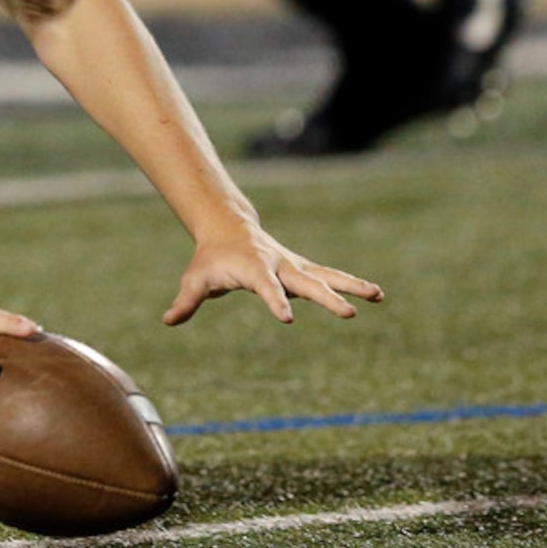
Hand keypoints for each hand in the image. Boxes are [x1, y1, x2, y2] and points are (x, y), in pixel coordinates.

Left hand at [164, 224, 382, 326]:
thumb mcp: (196, 278)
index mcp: (253, 268)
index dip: (275, 301)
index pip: (265, 287)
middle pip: (305, 282)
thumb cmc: (211, 257)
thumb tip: (168, 321)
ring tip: (378, 295)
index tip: (288, 318)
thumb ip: (186, 301)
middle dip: (326, 297)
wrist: (227, 226)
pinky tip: (377, 294)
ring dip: (351, 285)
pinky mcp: (302, 268)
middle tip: (349, 314)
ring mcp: (293, 265)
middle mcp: (278, 264)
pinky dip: (350, 284)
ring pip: (325, 275)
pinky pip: (329, 276)